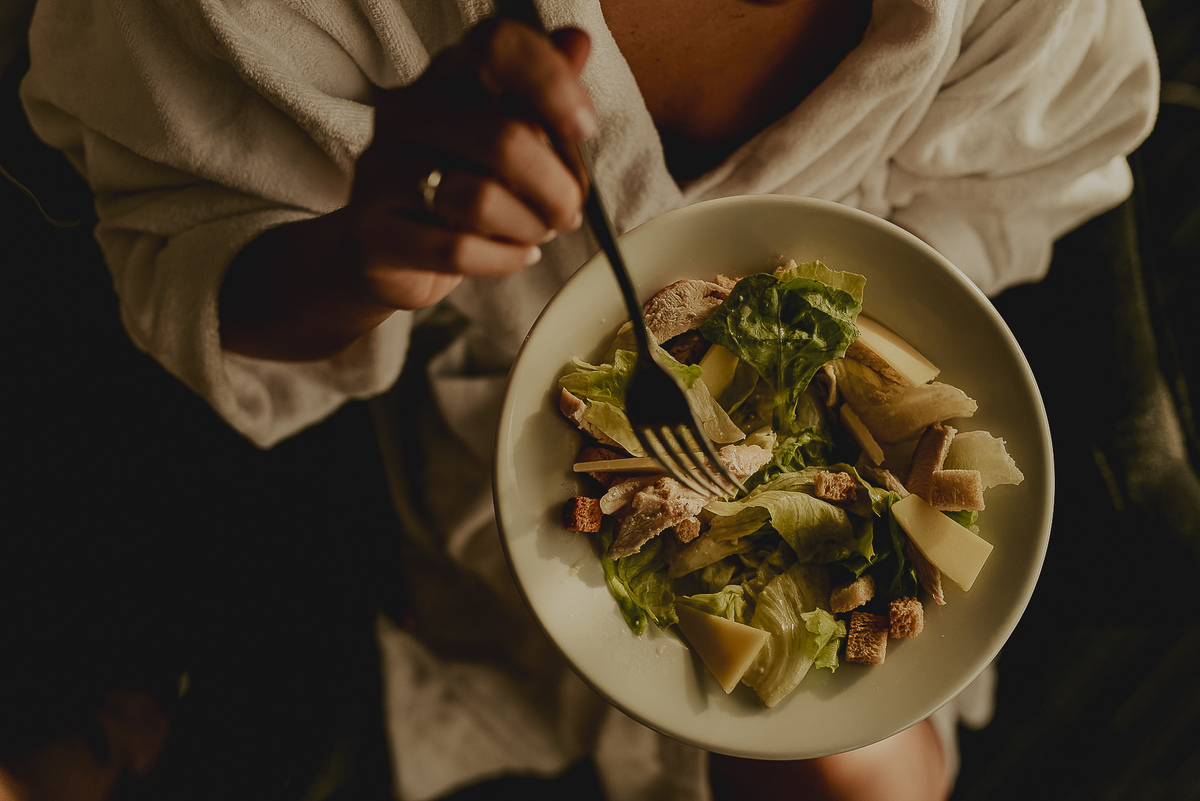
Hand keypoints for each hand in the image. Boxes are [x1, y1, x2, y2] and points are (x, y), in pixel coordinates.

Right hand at [350, 18, 595, 308]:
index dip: (551, 81)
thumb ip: (541, 97)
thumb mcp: (507, 137)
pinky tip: (517, 255)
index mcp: (445, 77)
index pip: (496, 44)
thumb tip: (577, 41)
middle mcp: (408, 112)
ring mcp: (384, 170)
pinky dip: (503, 258)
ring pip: (481, 198)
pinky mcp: (376, 232)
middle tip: (568, 211)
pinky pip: (457, 249)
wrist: (386, 254)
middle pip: (506, 136)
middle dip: (557, 187)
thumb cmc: (458, 188)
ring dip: (528, 227)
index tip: (584, 127)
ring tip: (534, 234)